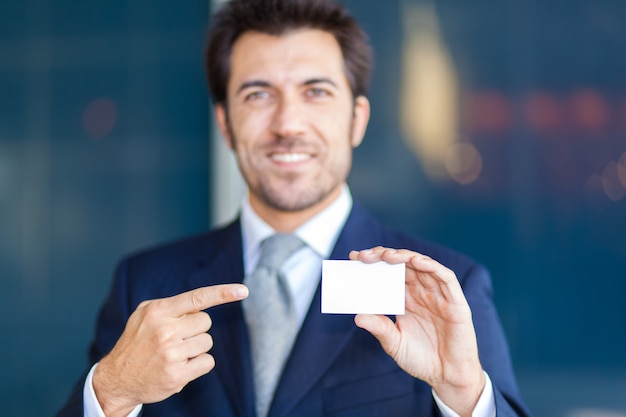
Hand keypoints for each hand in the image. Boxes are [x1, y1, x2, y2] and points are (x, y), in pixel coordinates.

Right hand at [93, 284, 248, 416]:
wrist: (116, 378)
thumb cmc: (136, 342)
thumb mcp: (145, 315)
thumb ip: (172, 306)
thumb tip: (203, 302)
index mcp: (158, 311)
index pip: (197, 298)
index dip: (222, 293)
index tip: (243, 290)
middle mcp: (165, 331)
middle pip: (206, 322)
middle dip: (196, 328)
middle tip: (177, 337)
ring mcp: (171, 354)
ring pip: (207, 342)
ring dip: (196, 347)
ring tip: (174, 353)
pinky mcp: (177, 375)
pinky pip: (207, 362)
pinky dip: (199, 364)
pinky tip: (180, 366)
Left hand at [349, 247, 484, 416]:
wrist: (448, 377)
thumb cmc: (422, 360)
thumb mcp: (394, 343)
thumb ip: (379, 328)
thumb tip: (357, 316)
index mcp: (406, 299)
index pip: (388, 274)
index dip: (373, 264)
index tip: (354, 258)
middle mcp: (422, 292)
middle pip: (403, 265)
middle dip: (383, 257)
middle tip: (365, 256)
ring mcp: (438, 295)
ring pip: (422, 266)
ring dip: (404, 257)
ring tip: (386, 256)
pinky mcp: (455, 302)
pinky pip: (445, 278)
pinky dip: (431, 266)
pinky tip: (415, 261)